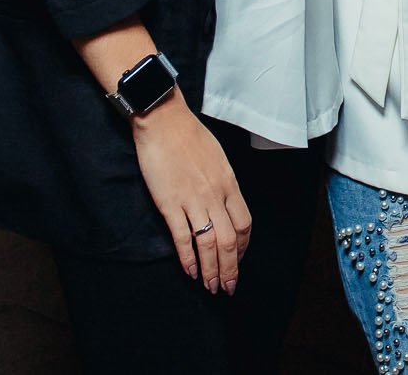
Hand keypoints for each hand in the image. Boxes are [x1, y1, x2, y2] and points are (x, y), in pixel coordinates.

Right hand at [129, 93, 251, 293]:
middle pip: (230, 241)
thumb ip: (222, 182)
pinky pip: (183, 238)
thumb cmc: (189, 135)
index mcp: (229, 183)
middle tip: (228, 287)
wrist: (162, 120)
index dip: (243, 247)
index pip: (244, 224)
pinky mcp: (169, 203)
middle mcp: (215, 194)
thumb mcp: (217, 158)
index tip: (238, 259)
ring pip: (209, 244)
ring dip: (211, 270)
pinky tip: (190, 271)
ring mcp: (192, 200)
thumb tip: (224, 203)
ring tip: (210, 287)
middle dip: (231, 269)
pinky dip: (188, 258)